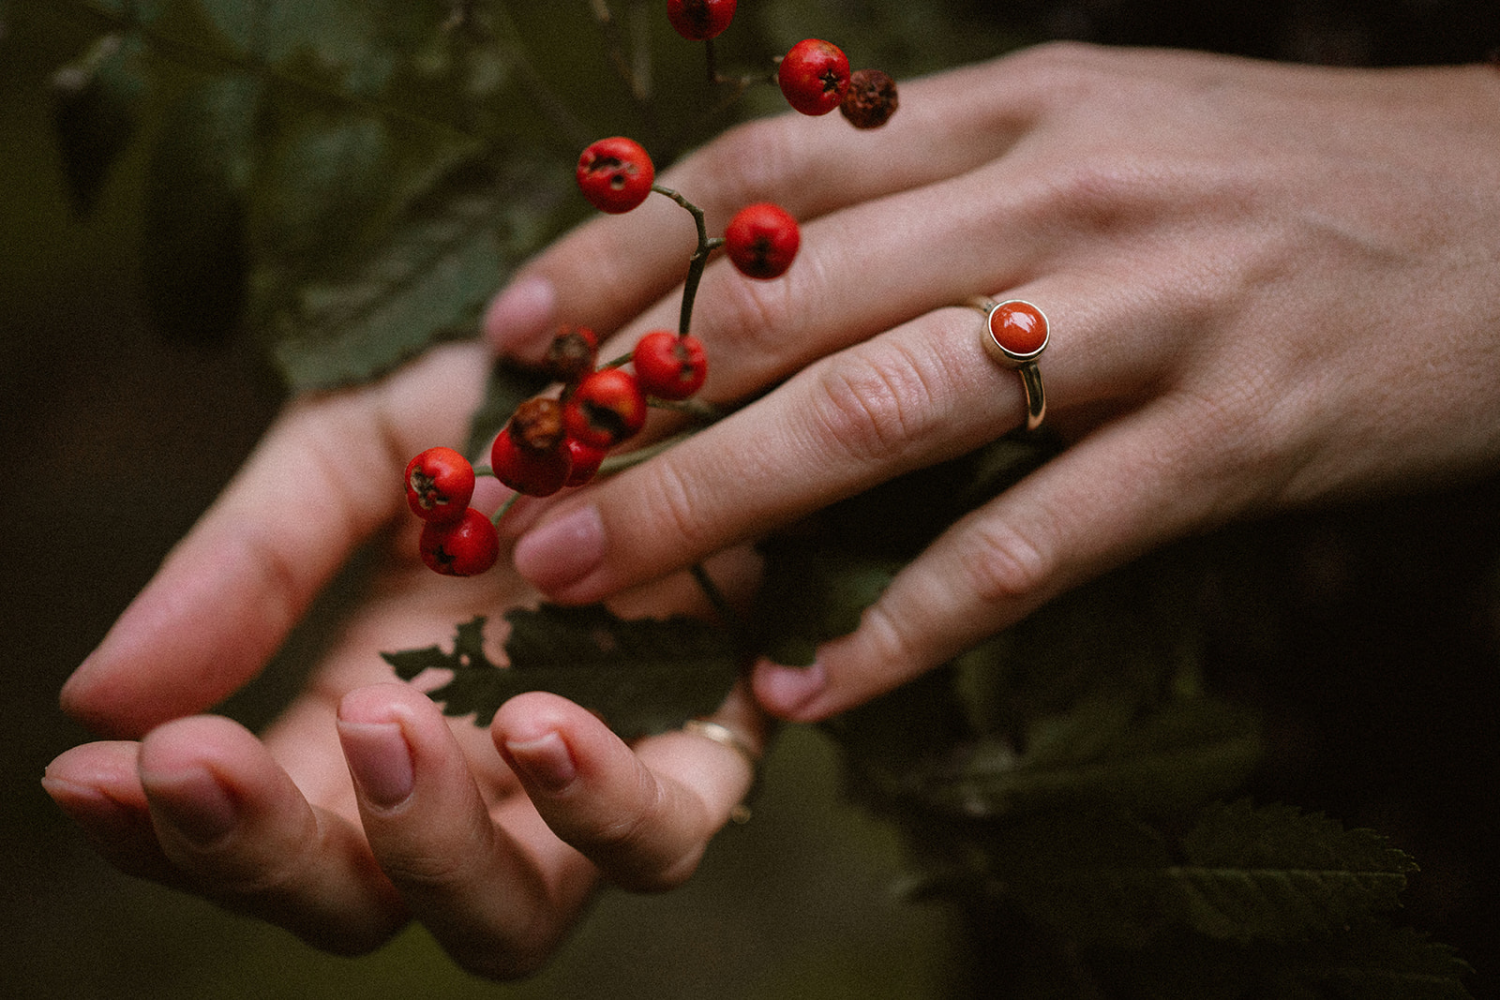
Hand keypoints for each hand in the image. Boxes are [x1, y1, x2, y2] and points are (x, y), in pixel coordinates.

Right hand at [44, 343, 763, 977]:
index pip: (256, 831)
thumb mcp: (352, 448)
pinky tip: (537, 721)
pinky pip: (664, 832)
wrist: (659, 333)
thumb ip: (248, 566)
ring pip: (509, 914)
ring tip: (378, 718)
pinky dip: (602, 810)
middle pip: (367, 904)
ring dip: (428, 849)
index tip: (91, 767)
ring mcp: (590, 774)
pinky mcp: (706, 740)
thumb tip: (95, 700)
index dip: (167, 832)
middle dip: (271, 856)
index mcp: (368, 715)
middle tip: (196, 754)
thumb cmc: (498, 394)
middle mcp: (478, 773)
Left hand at [482, 44, 1499, 719]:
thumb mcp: (1106, 121)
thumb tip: (780, 234)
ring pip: (886, 412)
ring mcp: (1146, 316)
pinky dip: (915, 623)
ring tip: (598, 578)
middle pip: (794, 301)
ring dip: (722, 506)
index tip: (514, 332)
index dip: (626, 252)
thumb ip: (953, 167)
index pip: (775, 176)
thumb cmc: (1285, 178)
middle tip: (508, 492)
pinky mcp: (1228, 437)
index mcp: (1018, 109)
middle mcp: (1062, 194)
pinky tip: (819, 690)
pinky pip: (1038, 542)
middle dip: (630, 404)